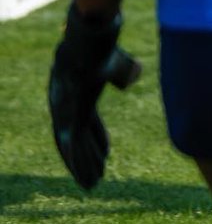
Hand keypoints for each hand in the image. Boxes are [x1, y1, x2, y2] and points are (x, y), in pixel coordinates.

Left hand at [48, 2, 141, 189]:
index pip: (85, 123)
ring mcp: (66, 110)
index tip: (108, 154)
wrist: (92, 38)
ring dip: (83, 166)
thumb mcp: (118, 63)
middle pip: (74, 138)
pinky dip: (81, 162)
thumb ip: (124, 72)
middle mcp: (65, 105)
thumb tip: (134, 75)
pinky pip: (74, 144)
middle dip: (86, 159)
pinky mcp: (70, 114)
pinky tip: (88, 177)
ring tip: (93, 185)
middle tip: (96, 177)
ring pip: (72, 146)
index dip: (97, 139)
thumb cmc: (105, 47)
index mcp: (75, 93)